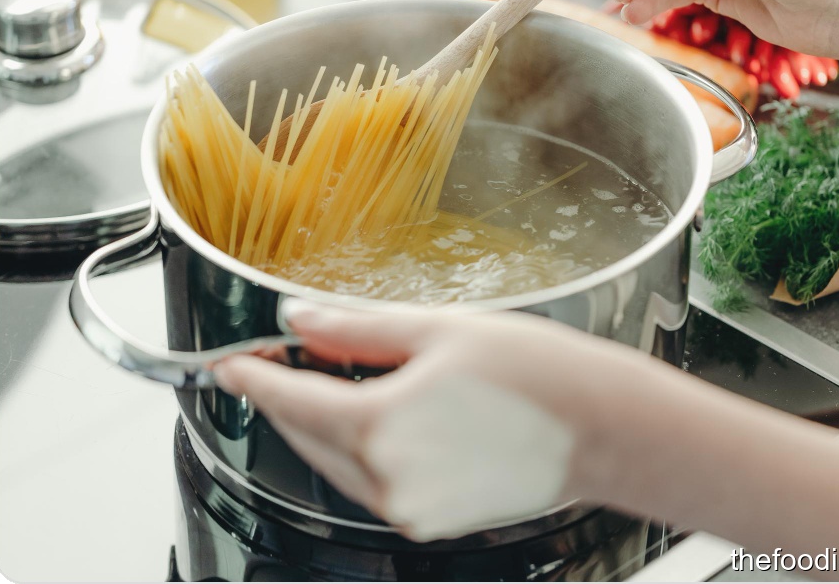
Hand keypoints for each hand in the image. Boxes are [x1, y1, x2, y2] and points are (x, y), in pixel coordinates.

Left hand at [213, 299, 668, 541]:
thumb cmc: (542, 376)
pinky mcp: (432, 518)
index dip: (252, 375)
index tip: (230, 362)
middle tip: (278, 355)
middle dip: (284, 395)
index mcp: (382, 425)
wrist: (609, 430)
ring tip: (324, 378)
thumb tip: (303, 319)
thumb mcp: (442, 330)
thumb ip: (359, 328)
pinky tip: (373, 414)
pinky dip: (356, 447)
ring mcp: (410, 507)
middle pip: (305, 433)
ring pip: (333, 461)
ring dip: (318, 422)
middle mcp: (388, 478)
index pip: (289, 397)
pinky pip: (370, 481)